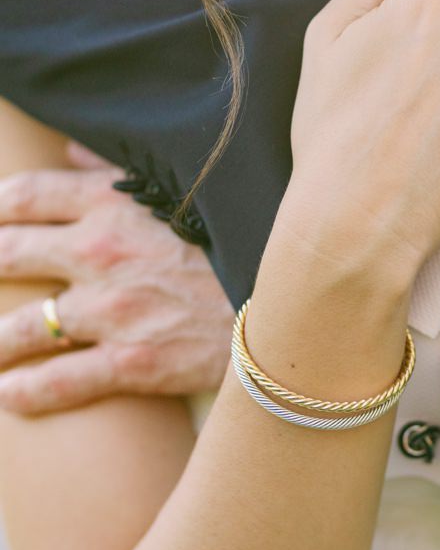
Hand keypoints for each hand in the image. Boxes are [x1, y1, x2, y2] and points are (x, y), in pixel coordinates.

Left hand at [0, 144, 232, 414]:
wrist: (300, 300)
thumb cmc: (248, 239)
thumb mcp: (188, 191)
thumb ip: (121, 171)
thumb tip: (73, 154)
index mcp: (116, 205)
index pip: (25, 196)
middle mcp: (102, 254)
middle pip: (8, 256)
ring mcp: (113, 311)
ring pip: (21, 328)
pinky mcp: (133, 361)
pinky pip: (58, 381)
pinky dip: (25, 391)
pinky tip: (9, 395)